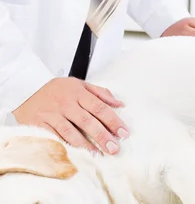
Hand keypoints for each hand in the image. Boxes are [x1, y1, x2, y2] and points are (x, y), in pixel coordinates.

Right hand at [12, 78, 129, 154]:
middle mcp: (66, 104)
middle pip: (88, 121)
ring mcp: (52, 114)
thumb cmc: (57, 89)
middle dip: (102, 136)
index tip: (124, 133)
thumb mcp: (80, 84)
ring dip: (85, 145)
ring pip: (71, 131)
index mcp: (78, 93)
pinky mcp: (39, 124)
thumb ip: (101, 93)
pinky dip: (64, 145)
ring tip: (97, 154)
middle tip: (114, 148)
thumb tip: (120, 104)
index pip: (100, 108)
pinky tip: (74, 154)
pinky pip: (53, 137)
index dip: (113, 121)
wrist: (26, 89)